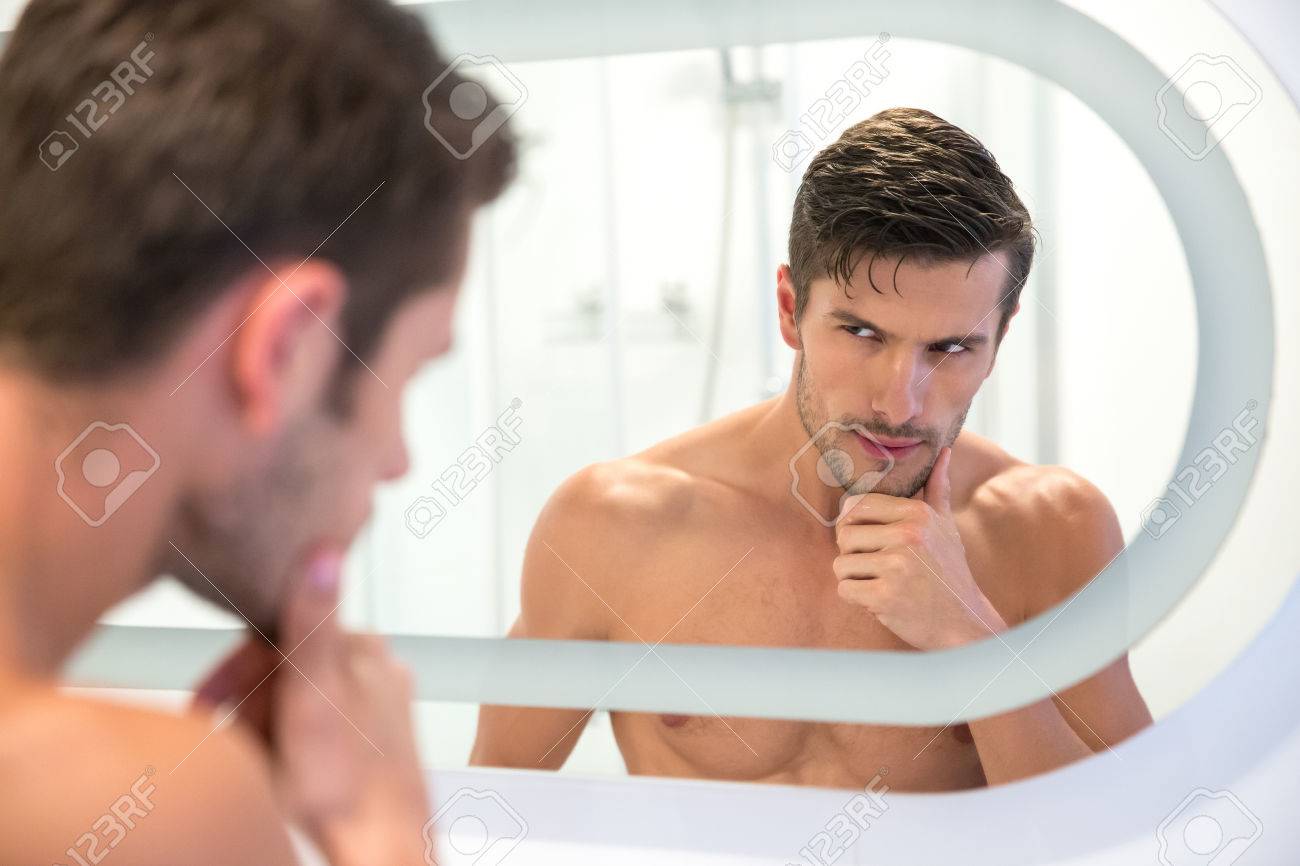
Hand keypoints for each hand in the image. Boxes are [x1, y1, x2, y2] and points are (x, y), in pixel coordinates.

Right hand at [192, 551, 428, 865]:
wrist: (383, 843)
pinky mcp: (381, 734)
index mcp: (360, 646)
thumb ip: (311, 622)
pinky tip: (285, 766)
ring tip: (257, 759)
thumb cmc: (343, 779)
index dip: (233, 674)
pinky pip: (323, 725)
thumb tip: (325, 549)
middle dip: (248, 703)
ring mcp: (381, 701)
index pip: (277, 637)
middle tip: (225, 740)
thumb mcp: (311, 694)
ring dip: (266, 724)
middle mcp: (376, 665)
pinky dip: (294, 741)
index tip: (206, 707)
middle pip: (287, 669)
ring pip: (301, 698)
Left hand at [833, 447, 1006, 650]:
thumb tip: (944, 451)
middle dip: (853, 554)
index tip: (871, 541)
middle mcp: (907, 535)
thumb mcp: (946, 527)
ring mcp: (897, 566)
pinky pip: (845, 590)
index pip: (856, 506)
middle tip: (877, 567)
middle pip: (843, 535)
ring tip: (882, 583)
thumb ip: (937, 489)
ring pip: (841, 564)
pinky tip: (882, 600)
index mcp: (917, 514)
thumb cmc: (950, 573)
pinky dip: (857, 599)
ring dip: (855, 579)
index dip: (854, 525)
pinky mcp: (886, 596)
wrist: (964, 623)